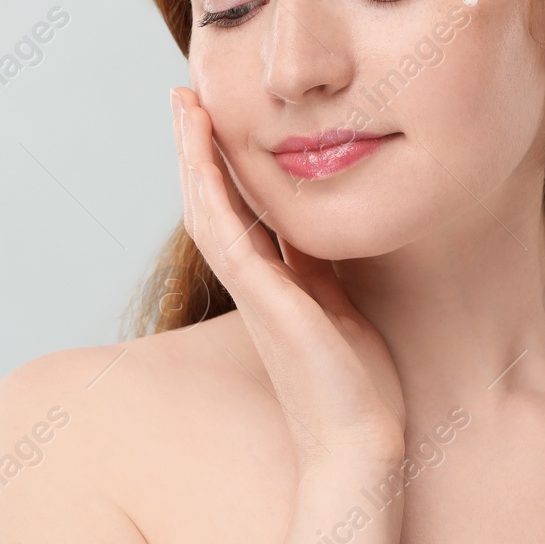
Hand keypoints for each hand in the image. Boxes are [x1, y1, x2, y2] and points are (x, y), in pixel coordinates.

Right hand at [170, 87, 406, 473]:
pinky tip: (206, 154)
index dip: (222, 163)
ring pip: (208, 211)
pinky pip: (227, 236)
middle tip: (184, 95)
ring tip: (185, 106)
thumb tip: (330, 224)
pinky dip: (213, 192)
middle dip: (197, 148)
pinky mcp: (265, 302)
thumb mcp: (341, 306)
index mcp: (272, 284)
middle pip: (211, 202)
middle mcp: (252, 285)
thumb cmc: (358, 388)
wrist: (360, 448)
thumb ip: (325, 268)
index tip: (215, 116)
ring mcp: (253, 294)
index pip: (238, 210)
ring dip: (194, 157)